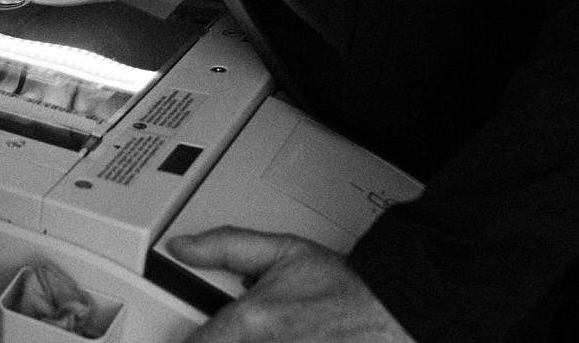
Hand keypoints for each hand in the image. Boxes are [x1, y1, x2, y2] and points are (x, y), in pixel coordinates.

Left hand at [167, 227, 415, 342]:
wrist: (394, 311)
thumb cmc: (345, 287)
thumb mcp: (282, 251)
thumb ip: (226, 245)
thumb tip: (183, 247)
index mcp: (250, 322)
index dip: (191, 341)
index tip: (195, 336)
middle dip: (220, 340)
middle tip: (239, 330)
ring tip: (270, 334)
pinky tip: (283, 341)